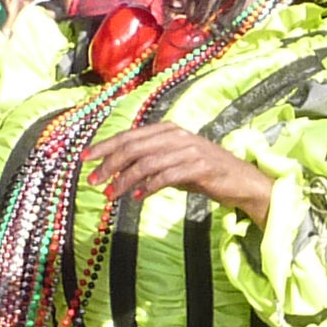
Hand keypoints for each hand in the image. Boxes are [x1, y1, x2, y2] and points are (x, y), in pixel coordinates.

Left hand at [83, 125, 274, 222]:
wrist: (242, 182)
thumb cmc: (206, 173)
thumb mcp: (174, 164)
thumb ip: (151, 164)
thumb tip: (120, 174)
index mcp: (168, 130)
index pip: (129, 136)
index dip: (104, 146)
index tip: (84, 159)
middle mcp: (177, 136)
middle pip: (134, 147)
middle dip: (109, 164)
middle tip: (94, 181)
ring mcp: (190, 150)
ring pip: (148, 163)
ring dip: (126, 179)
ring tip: (112, 194)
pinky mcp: (201, 167)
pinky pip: (168, 176)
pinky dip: (150, 186)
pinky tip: (139, 196)